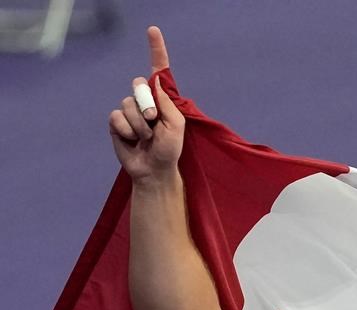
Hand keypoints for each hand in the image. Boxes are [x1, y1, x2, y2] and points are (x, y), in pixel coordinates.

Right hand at [108, 26, 184, 183]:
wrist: (153, 169)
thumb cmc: (170, 149)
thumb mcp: (176, 125)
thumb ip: (167, 103)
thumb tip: (153, 82)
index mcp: (163, 99)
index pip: (158, 70)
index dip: (156, 50)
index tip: (153, 30)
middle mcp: (146, 101)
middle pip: (139, 86)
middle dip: (147, 105)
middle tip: (154, 123)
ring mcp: (130, 110)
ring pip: (127, 104)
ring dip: (139, 124)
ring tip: (146, 138)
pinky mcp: (117, 122)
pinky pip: (117, 117)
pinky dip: (126, 130)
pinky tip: (132, 140)